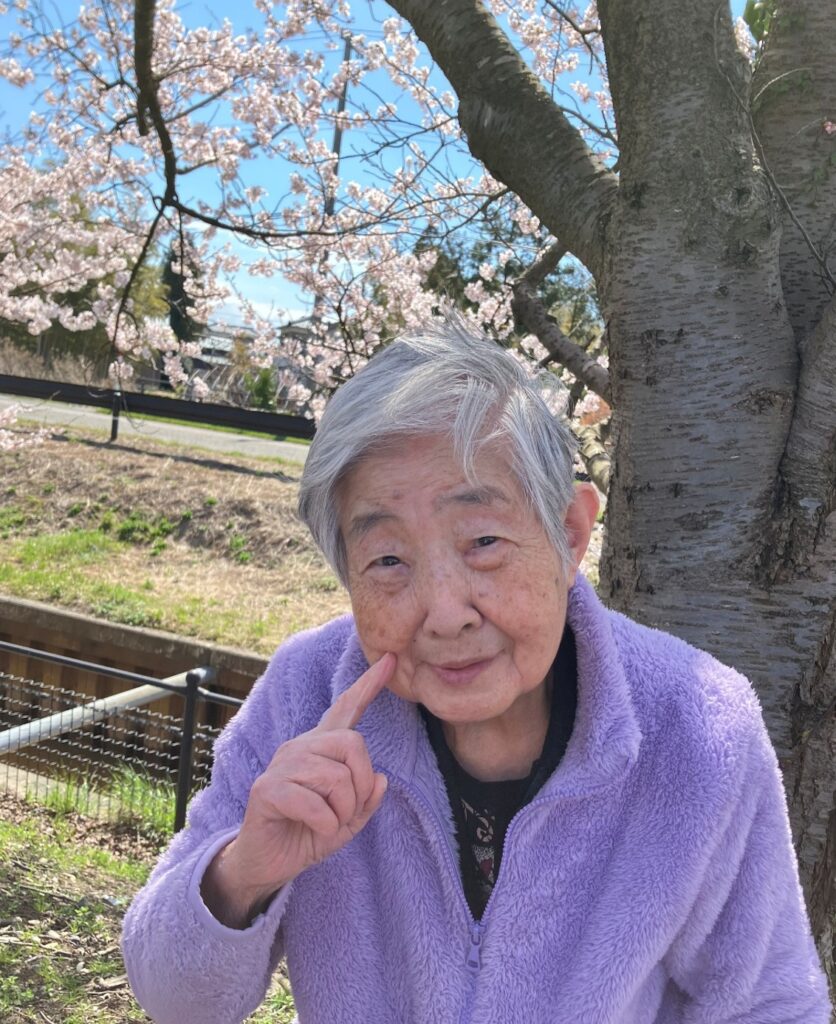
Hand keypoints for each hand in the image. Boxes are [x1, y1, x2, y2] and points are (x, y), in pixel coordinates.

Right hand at [201, 653, 394, 926]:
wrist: (267, 865)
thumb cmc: (307, 835)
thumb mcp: (347, 821)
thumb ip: (366, 800)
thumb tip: (382, 778)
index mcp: (320, 749)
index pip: (346, 708)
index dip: (368, 685)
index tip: (390, 659)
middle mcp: (300, 747)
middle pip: (352, 744)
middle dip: (361, 784)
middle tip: (350, 812)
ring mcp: (282, 765)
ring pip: (336, 777)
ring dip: (343, 811)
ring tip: (329, 824)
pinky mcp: (267, 789)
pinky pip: (315, 803)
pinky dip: (326, 824)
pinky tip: (314, 830)